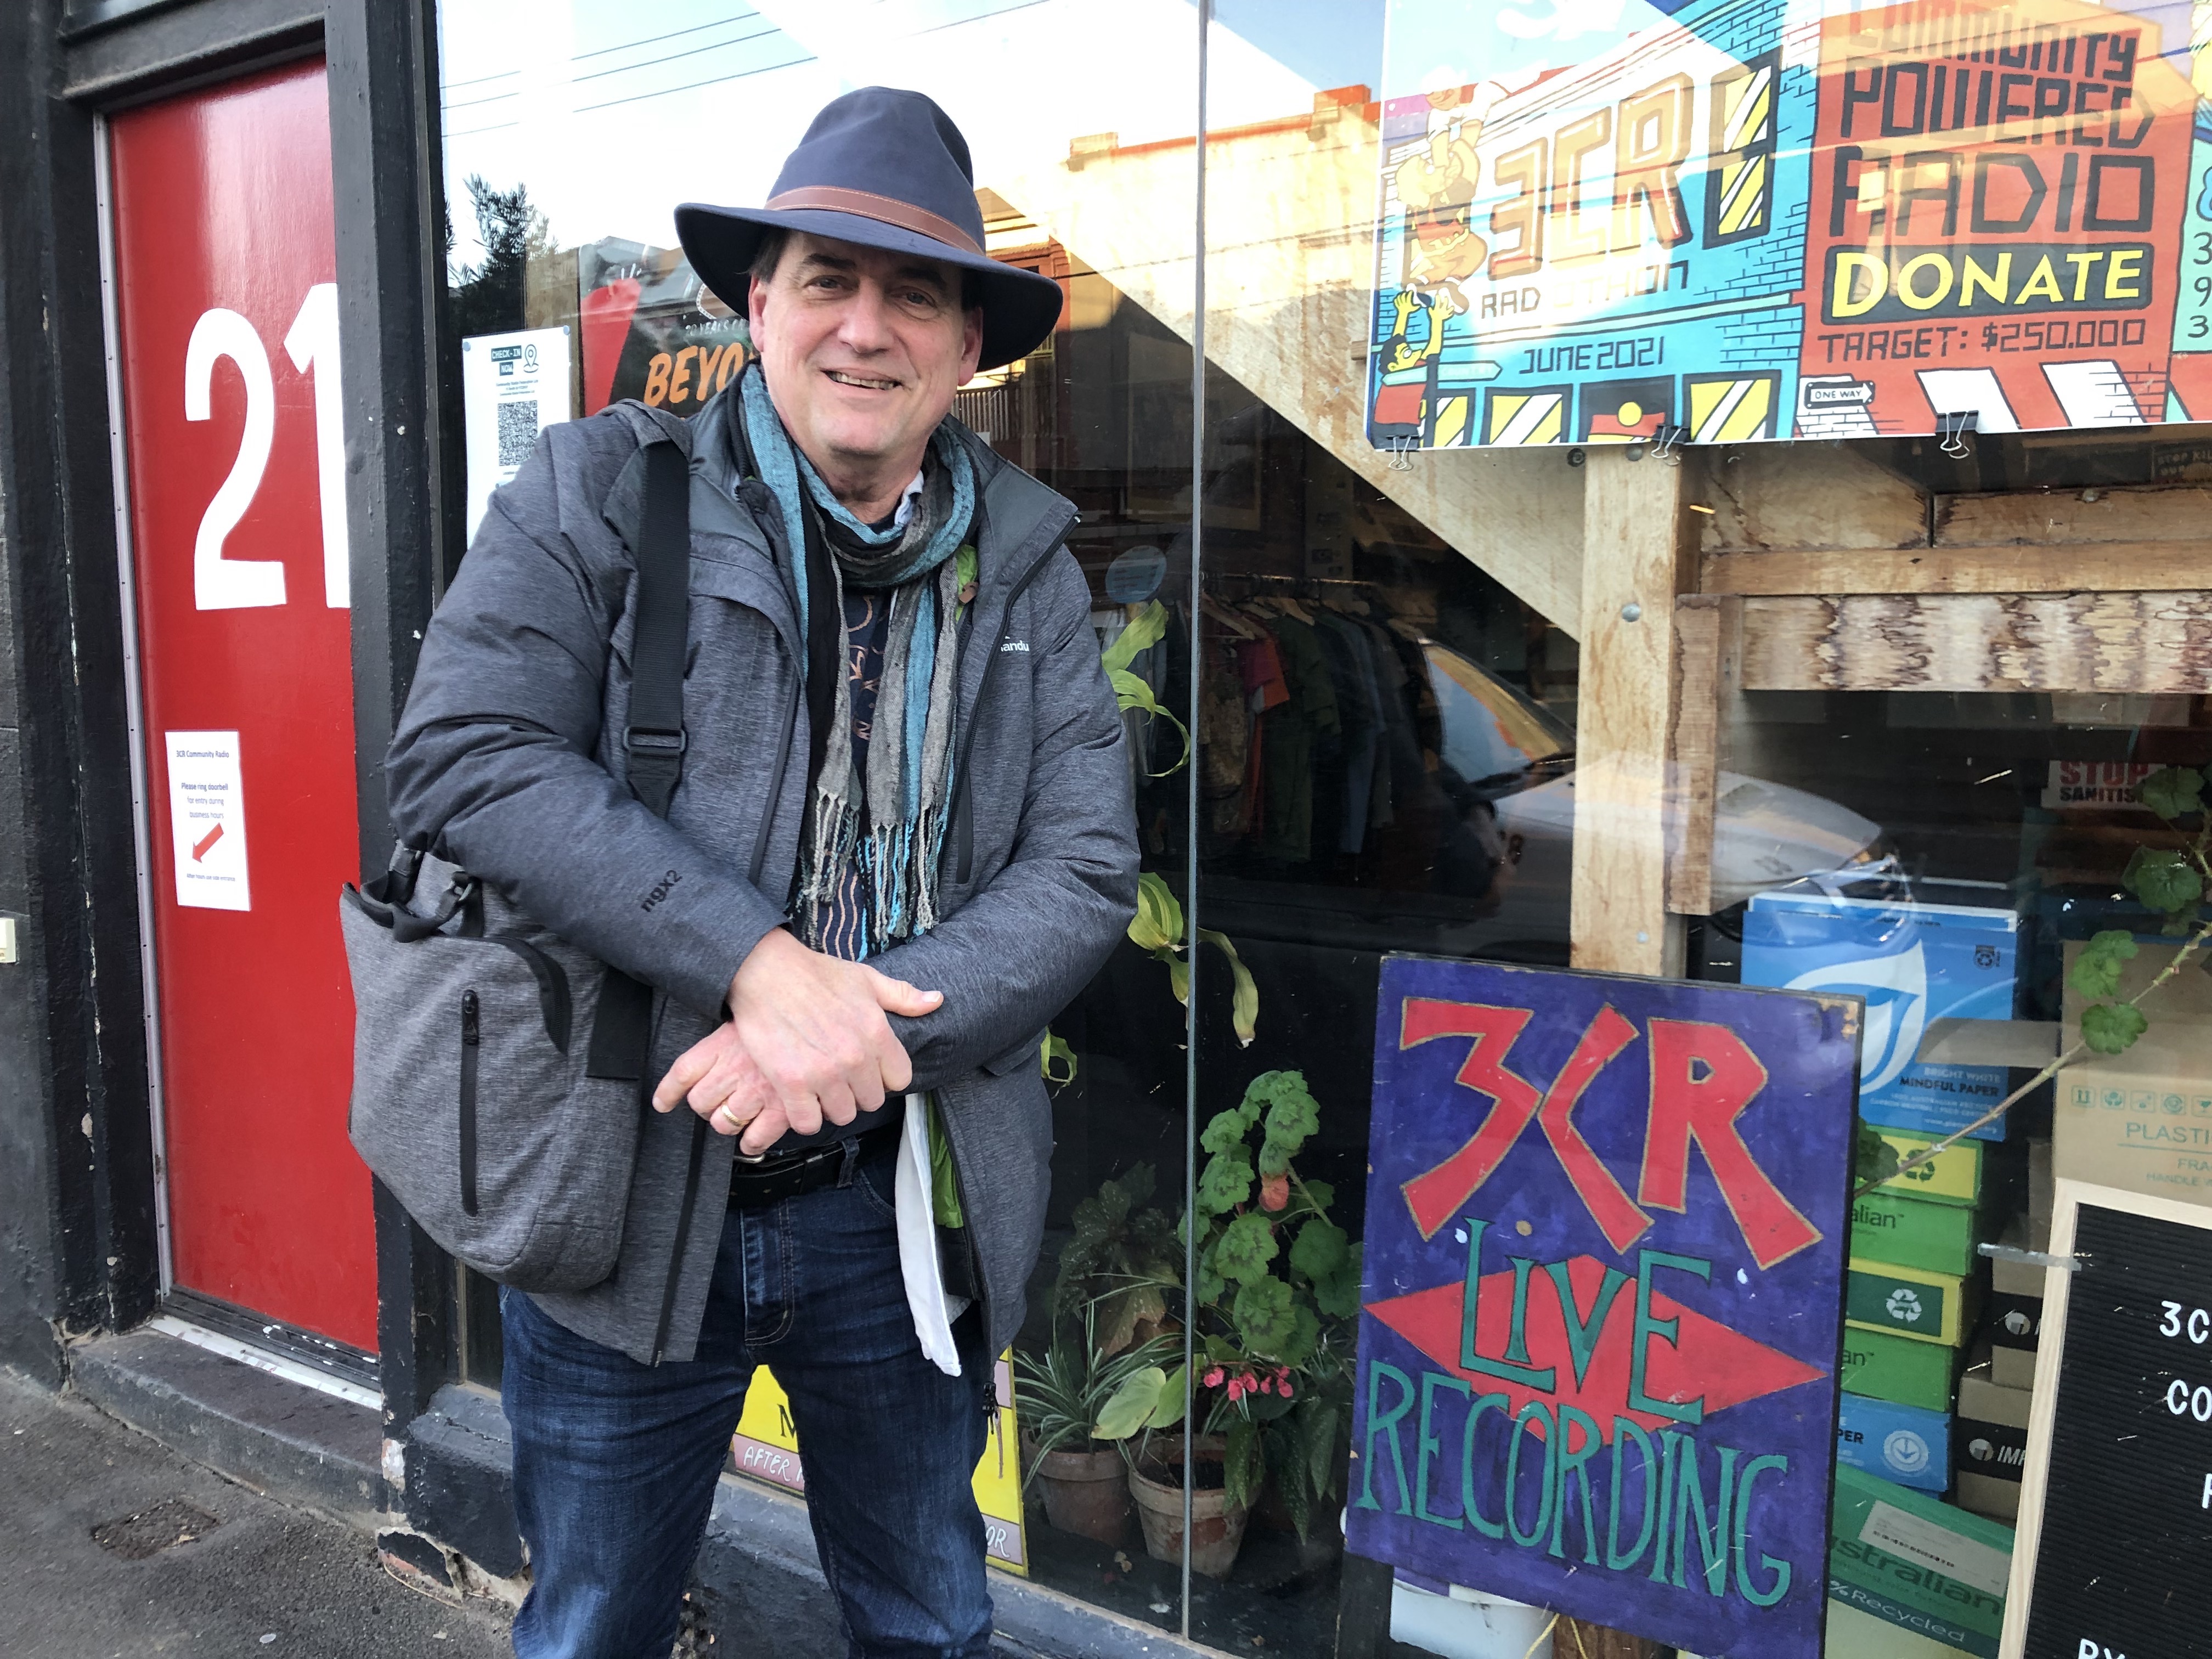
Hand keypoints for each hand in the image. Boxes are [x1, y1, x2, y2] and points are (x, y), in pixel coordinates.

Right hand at [650, 928, 941, 1154]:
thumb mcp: (866, 979)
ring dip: (831, 1105)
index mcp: (877, 1032)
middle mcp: (855, 1057)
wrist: (765, 971)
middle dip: (858, 1092)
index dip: (885, 1076)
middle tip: (840, 1077)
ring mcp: (823, 1073)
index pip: (900, 1079)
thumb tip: (937, 1001)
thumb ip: (902, 996)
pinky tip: (799, 1098)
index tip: (869, 1069)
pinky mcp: (791, 1083)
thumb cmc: (816, 974)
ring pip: (842, 1115)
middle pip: (872, 1101)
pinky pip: (808, 1122)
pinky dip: (804, 1115)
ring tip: (819, 1087)